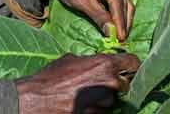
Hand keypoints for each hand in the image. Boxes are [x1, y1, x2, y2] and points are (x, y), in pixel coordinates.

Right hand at [15, 53, 140, 113]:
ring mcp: (104, 103)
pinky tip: (80, 106)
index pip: (133, 63)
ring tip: (84, 97)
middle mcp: (109, 83)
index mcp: (104, 64)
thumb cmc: (50, 77)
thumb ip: (89, 62)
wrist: (36, 99)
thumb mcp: (70, 60)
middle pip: (124, 85)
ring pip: (112, 102)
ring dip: (102, 101)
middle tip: (96, 86)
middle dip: (113, 86)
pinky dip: (94, 111)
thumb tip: (98, 63)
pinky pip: (102, 113)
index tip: (127, 69)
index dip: (130, 66)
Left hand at [36, 0, 133, 41]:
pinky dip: (118, 15)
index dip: (120, 21)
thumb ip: (98, 17)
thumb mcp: (81, 3)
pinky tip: (116, 27)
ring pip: (125, 3)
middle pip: (124, 3)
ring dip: (123, 20)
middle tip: (121, 40)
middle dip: (123, 22)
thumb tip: (112, 33)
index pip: (117, 2)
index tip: (121, 37)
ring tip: (120, 36)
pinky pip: (120, 2)